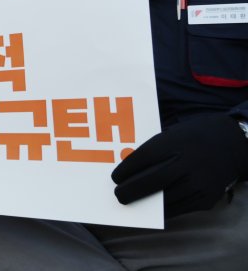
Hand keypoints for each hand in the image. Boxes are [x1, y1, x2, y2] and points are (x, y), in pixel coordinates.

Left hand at [112, 113, 247, 217]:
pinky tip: (152, 208)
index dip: (126, 170)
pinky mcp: (206, 198)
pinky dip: (163, 210)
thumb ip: (153, 150)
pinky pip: (179, 208)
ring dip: (145, 203)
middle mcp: (186, 163)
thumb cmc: (192, 138)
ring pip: (164, 198)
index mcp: (174, 143)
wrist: (231, 144)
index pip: (143, 159)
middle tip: (118, 195)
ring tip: (132, 202)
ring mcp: (197, 182)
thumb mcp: (171, 135)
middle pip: (152, 181)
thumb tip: (127, 167)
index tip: (114, 177)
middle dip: (130, 190)